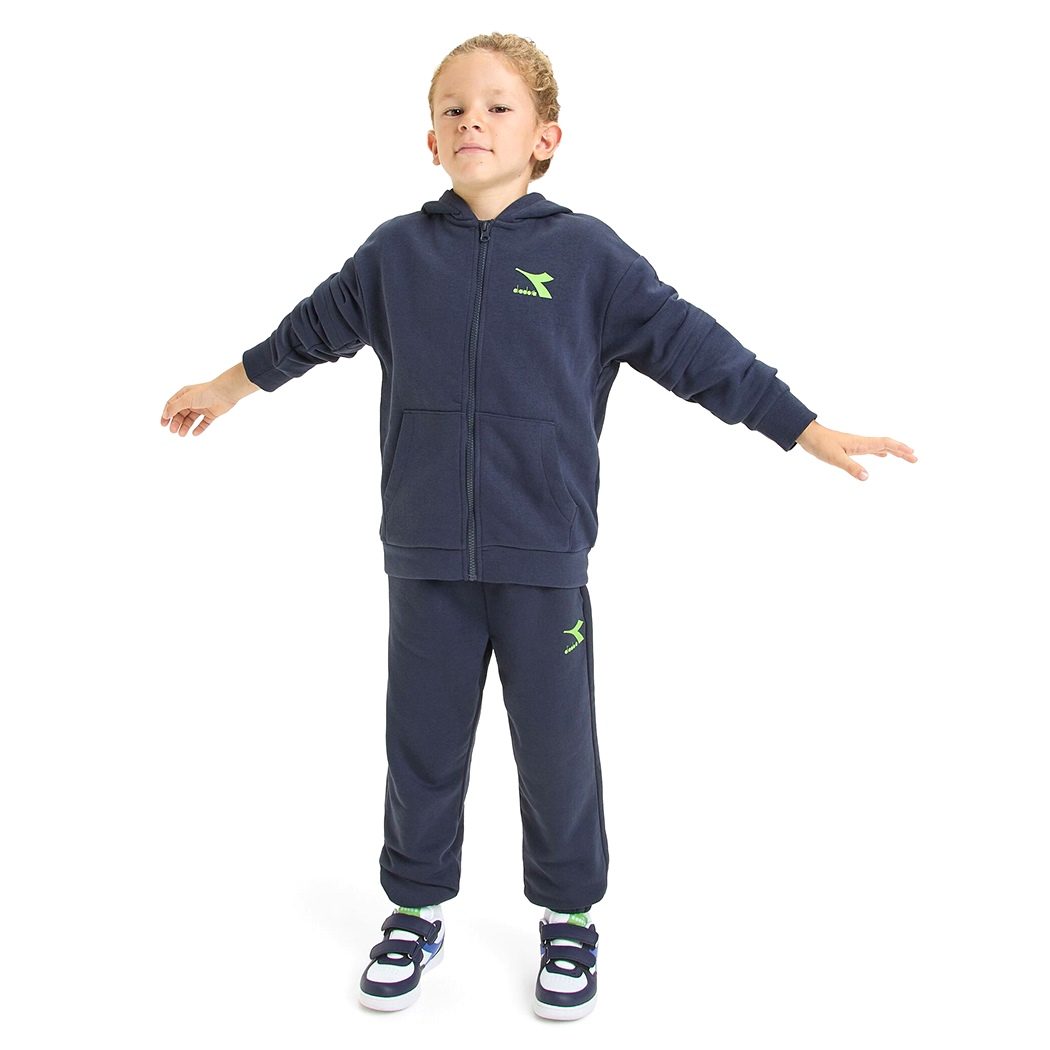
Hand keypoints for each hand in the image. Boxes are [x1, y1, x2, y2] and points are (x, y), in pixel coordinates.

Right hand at [160, 363, 258, 435]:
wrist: (224, 393)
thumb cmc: (205, 393)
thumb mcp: (186, 399)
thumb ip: (175, 407)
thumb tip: (165, 415)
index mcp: (184, 395)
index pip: (172, 405)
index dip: (167, 414)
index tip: (163, 424)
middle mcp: (192, 401)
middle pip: (181, 414)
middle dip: (176, 423)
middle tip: (173, 431)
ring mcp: (202, 407)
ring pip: (191, 419)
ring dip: (185, 426)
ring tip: (182, 434)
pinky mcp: (211, 414)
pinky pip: (204, 423)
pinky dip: (199, 428)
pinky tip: (195, 433)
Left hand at [796, 420, 916, 480]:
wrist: (808, 435)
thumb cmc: (820, 445)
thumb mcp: (835, 458)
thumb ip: (851, 467)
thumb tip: (867, 477)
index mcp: (861, 443)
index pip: (885, 444)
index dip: (900, 449)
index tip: (913, 455)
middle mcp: (861, 442)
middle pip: (887, 444)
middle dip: (902, 451)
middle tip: (915, 458)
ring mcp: (856, 444)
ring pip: (880, 446)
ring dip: (894, 451)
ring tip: (904, 456)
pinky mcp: (850, 447)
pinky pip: (871, 449)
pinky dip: (880, 452)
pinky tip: (882, 456)